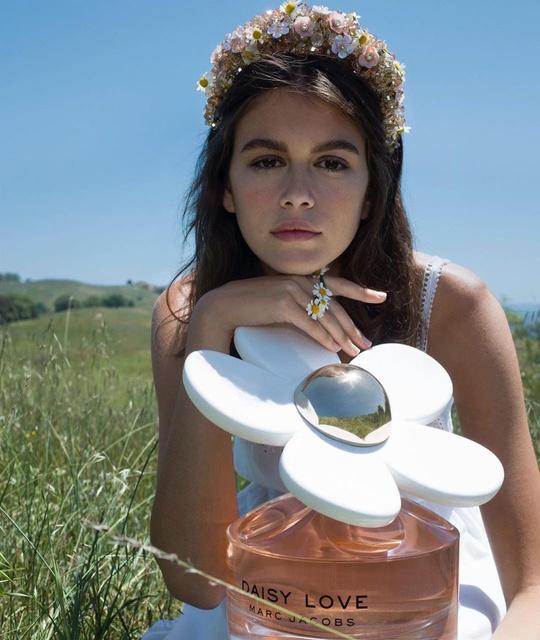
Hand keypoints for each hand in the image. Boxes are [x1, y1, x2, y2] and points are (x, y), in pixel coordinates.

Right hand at [200, 274, 386, 357]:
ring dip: (341, 336)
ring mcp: (291, 292)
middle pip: (335, 306)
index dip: (360, 290)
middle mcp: (300, 282)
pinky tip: (332, 347)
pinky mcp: (282, 305)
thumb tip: (320, 325)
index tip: (381, 296)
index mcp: (301, 280)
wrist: (224, 306)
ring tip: (352, 351)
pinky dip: (322, 336)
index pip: (337, 284)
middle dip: (352, 327)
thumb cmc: (252, 308)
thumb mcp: (280, 303)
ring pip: (325, 316)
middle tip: (365, 344)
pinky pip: (309, 323)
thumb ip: (300, 307)